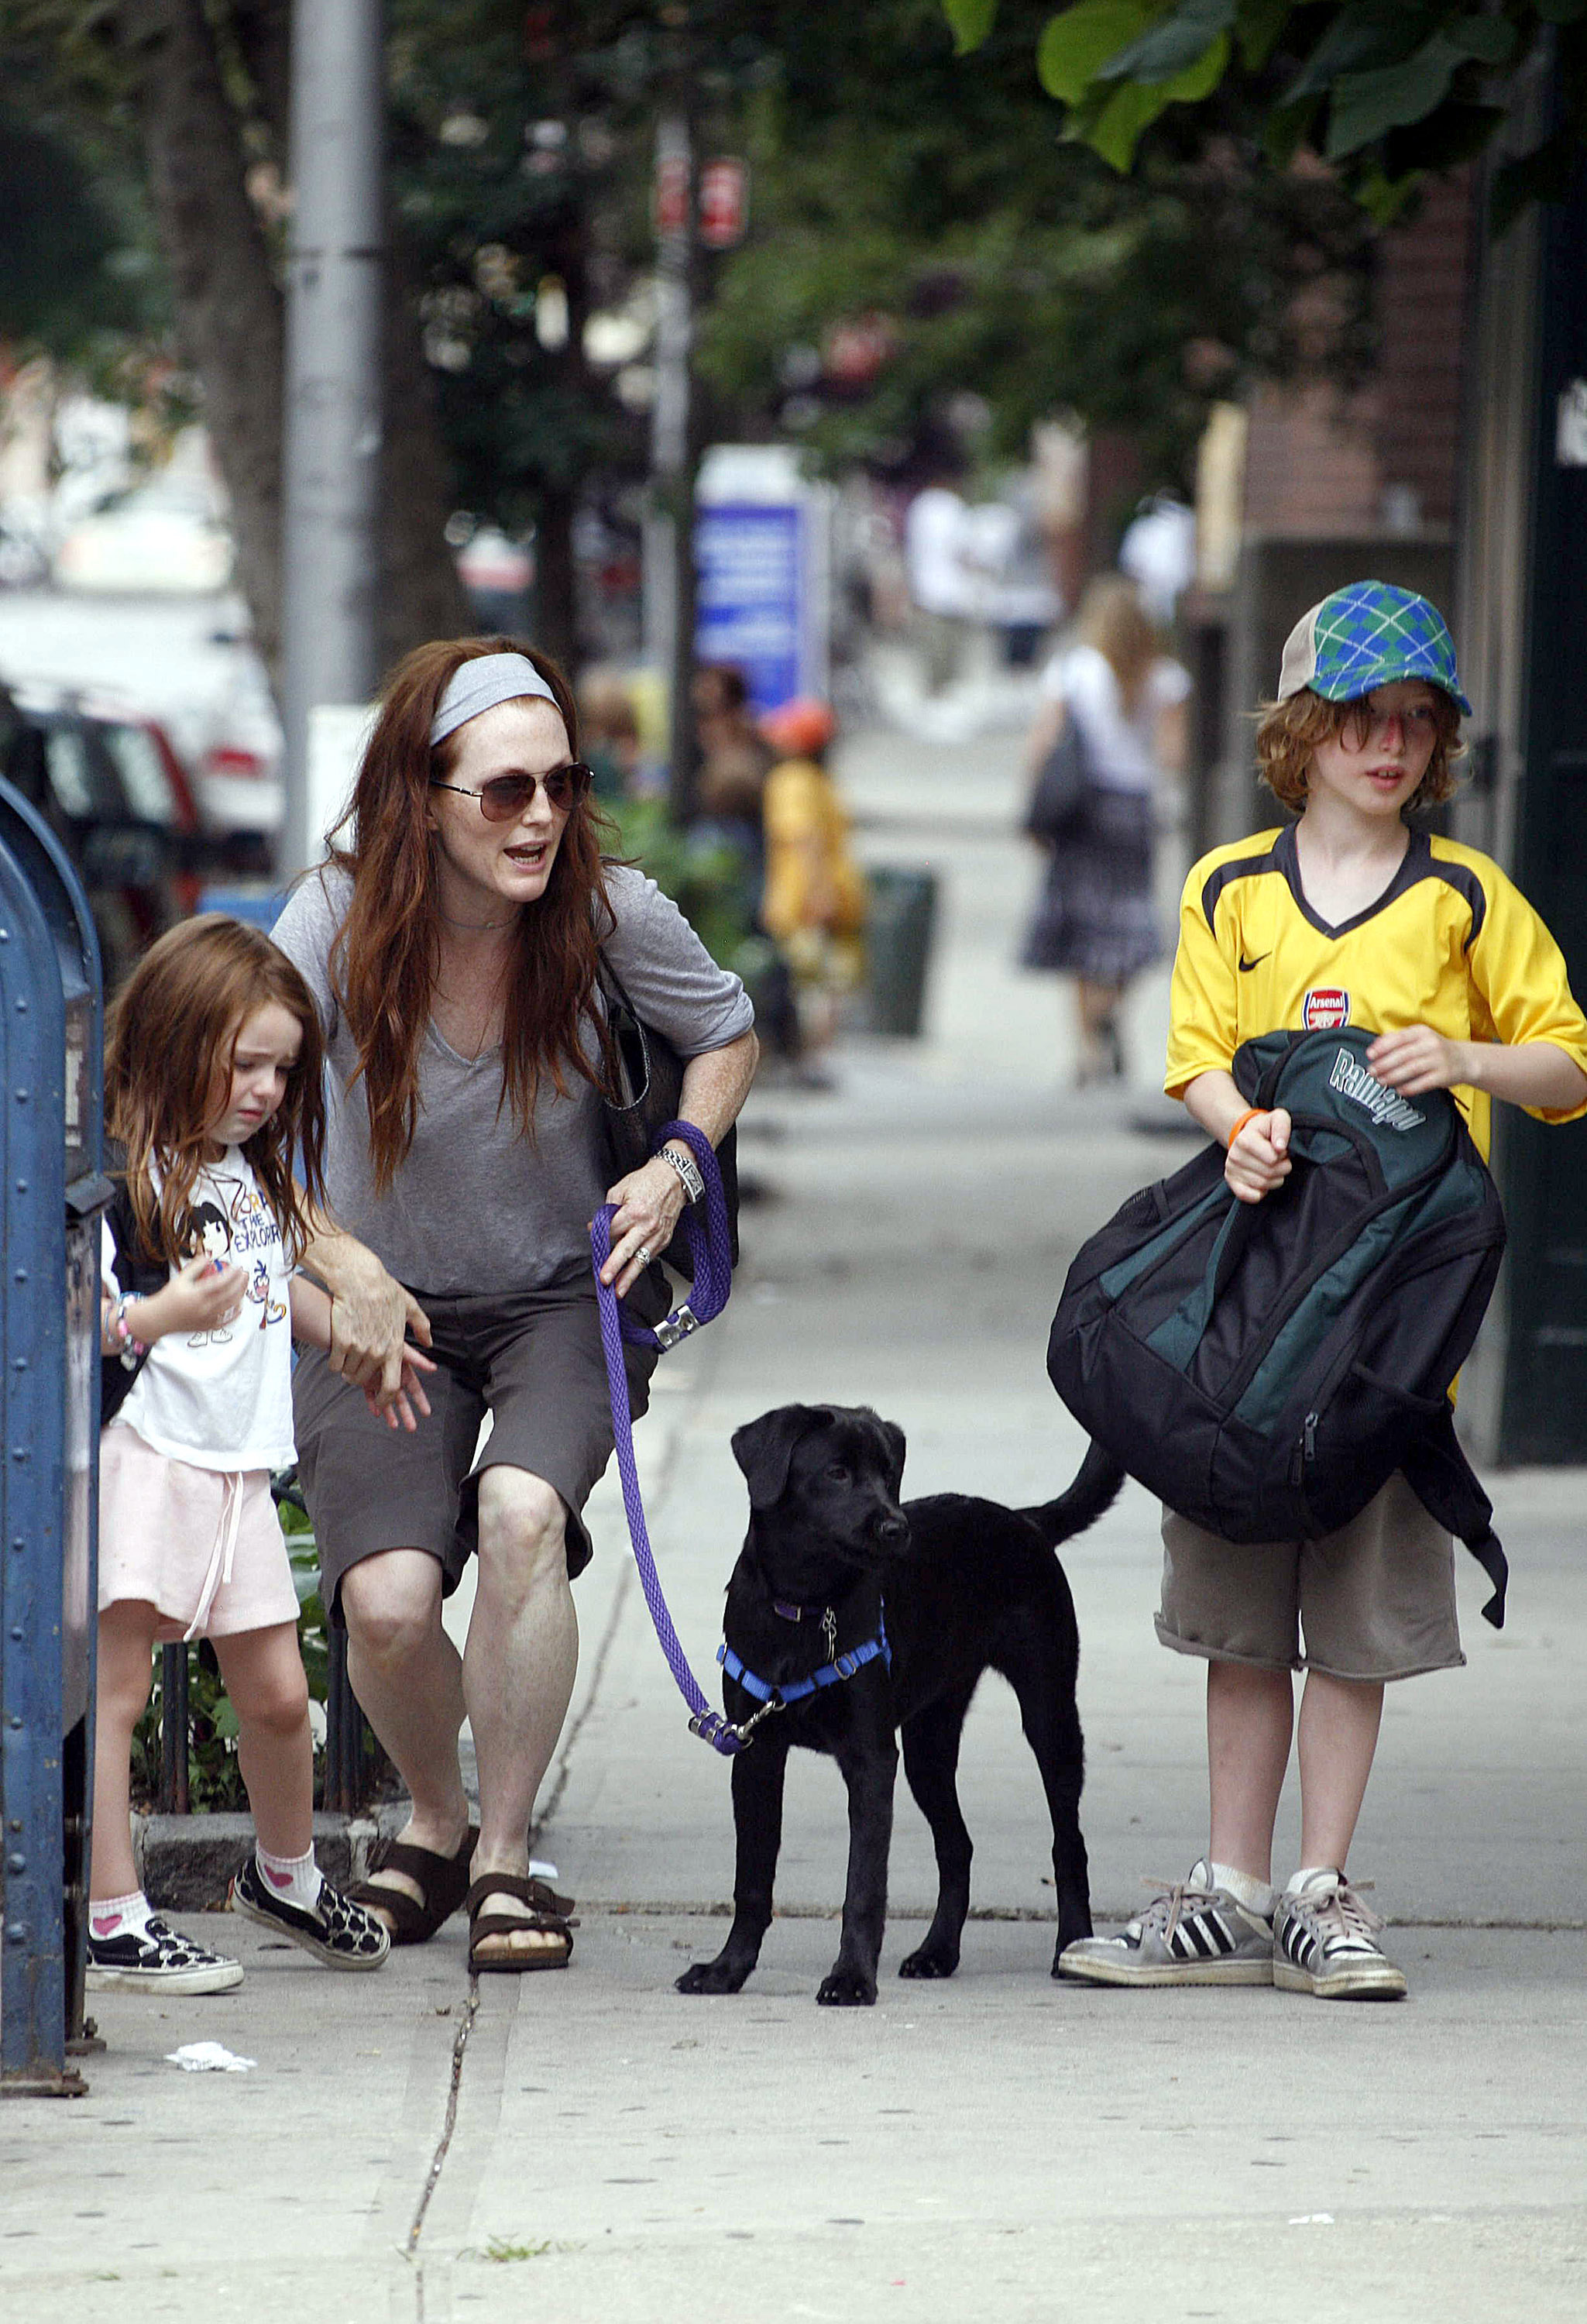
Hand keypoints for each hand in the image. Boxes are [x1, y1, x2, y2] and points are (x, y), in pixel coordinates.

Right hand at [161, 1254, 250, 1333]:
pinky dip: (235, 1313)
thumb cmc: (168, 1298)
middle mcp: (203, 1308)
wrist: (158, 1318)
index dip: (232, 1274)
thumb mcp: (180, 1279)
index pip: (220, 1282)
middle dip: (240, 1283)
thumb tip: (208, 1256)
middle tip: (244, 1273)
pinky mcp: (207, 1327)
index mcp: (196, 1295)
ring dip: (240, 1295)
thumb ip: (195, 1267)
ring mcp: (207, 1319)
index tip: (238, 1267)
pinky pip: (225, 1321)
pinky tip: (240, 1306)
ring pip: (230, 1307)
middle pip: (229, 1294)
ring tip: (243, 1285)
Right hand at [324, 1246, 432, 1406]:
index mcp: (395, 1348)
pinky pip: (335, 1364)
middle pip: (365, 1381)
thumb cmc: (384, 1290)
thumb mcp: (409, 1306)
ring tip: (347, 1357)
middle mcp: (378, 1352)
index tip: (382, 1403)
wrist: (359, 1279)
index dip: (386, 1400)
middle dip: (360, 1379)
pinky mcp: (341, 1342)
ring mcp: (359, 1348)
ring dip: (347, 1370)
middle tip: (356, 1370)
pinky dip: (335, 1362)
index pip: (392, 1387)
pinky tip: (337, 1352)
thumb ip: (421, 1326)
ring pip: (349, 1374)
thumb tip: (429, 1343)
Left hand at [361, 1342, 435, 1432]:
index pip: (415, 1389)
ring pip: (385, 1400)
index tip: (427, 1413)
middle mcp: (392, 1377)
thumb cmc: (383, 1340)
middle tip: (412, 1428)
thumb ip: (418, 1359)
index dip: (421, 1401)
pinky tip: (376, 1413)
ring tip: (394, 1426)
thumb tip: (434, 1368)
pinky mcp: (364, 1381)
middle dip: (407, 1413)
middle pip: (401, 1399)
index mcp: (403, 1370)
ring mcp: (378, 1380)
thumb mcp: (402, 1349)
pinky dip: (372, 1404)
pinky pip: (369, 1396)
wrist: (358, 1338)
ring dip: (390, 1414)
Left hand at [597, 1156, 687, 1297]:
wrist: (674, 1179)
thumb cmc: (647, 1182)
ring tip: (619, 1291)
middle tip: (605, 1281)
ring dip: (629, 1277)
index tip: (593, 1237)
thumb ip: (608, 1211)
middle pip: (626, 1251)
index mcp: (634, 1212)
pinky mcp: (664, 1239)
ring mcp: (658, 1235)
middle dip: (614, 1268)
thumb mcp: (620, 1189)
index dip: (599, 1235)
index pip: (611, 1231)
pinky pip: (650, 1256)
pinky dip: (640, 1266)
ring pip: (641, 1260)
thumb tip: (596, 1228)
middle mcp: (647, 1226)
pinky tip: (631, 1276)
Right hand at [1226, 1106, 1291, 1204]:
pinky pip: (1250, 1196)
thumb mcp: (1277, 1118)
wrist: (1248, 1135)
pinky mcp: (1232, 1181)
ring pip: (1262, 1185)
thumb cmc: (1265, 1129)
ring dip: (1275, 1179)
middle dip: (1282, 1168)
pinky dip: (1261, 1192)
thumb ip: (1282, 1127)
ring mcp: (1231, 1169)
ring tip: (1273, 1168)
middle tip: (1280, 1160)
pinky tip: (1264, 1182)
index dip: (1282, 1154)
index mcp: (1244, 1139)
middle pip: (1269, 1173)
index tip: (1280, 1148)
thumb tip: (1280, 1147)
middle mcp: (1234, 1155)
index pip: (1272, 1158)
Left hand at [1367, 1025, 1468, 1095]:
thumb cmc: (1435, 1049)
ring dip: (1393, 1076)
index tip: (1370, 1054)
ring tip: (1381, 1081)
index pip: (1399, 1038)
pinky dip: (1409, 1087)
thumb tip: (1375, 1046)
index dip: (1382, 1047)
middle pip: (1403, 1055)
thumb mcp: (1419, 1038)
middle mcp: (1431, 1044)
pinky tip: (1399, 1090)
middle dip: (1384, 1064)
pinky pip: (1423, 1082)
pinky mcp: (1444, 1075)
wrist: (1464, 1060)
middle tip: (1372, 1071)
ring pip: (1411, 1069)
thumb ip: (1398, 1039)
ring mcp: (1439, 1060)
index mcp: (1422, 1032)